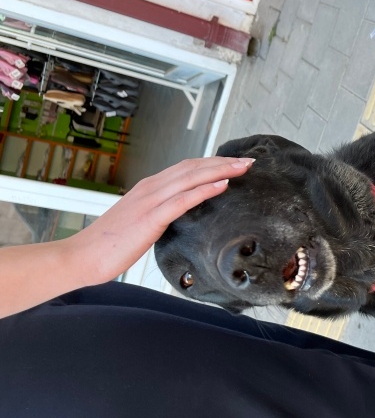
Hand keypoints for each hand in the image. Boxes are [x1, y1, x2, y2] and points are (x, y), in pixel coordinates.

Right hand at [72, 156, 254, 284]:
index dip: (212, 163)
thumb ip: (160, 214)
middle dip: (223, 162)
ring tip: (243, 167)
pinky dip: (205, 189)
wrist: (82, 256)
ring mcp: (150, 201)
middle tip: (249, 161)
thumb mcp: (141, 223)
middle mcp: (151, 188)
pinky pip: (183, 199)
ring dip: (221, 170)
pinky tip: (223, 185)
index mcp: (149, 188)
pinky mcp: (150, 217)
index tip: (235, 163)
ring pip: (192, 177)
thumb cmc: (111, 244)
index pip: (187, 168)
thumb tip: (182, 215)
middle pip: (193, 167)